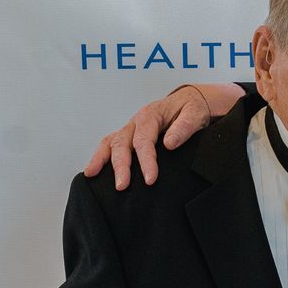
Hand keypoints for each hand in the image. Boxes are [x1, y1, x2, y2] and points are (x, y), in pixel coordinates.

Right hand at [81, 84, 241, 189]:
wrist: (190, 101)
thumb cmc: (192, 108)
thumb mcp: (195, 113)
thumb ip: (184, 127)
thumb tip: (169, 143)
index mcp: (151, 115)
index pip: (144, 140)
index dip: (146, 160)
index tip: (150, 179)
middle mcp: (136, 122)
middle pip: (123, 143)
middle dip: (121, 165)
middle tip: (122, 186)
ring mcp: (130, 129)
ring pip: (111, 142)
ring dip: (102, 159)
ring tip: (93, 176)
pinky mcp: (128, 136)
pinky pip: (110, 145)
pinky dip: (100, 157)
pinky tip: (93, 171)